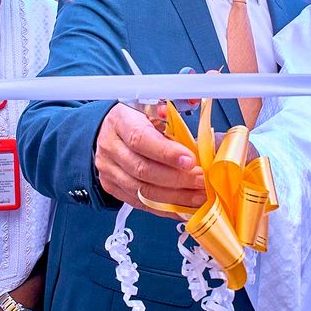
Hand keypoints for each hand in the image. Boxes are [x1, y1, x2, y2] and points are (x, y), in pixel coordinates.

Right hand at [94, 103, 204, 217]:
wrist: (109, 132)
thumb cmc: (135, 119)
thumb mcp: (149, 107)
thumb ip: (169, 112)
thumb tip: (191, 102)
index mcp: (120, 122)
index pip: (141, 140)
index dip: (166, 153)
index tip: (190, 160)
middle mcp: (111, 147)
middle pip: (142, 169)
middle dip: (177, 178)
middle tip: (201, 180)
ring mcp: (109, 171)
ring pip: (142, 191)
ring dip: (175, 197)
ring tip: (198, 196)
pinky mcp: (113, 188)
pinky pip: (141, 204)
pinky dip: (165, 208)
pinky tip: (184, 207)